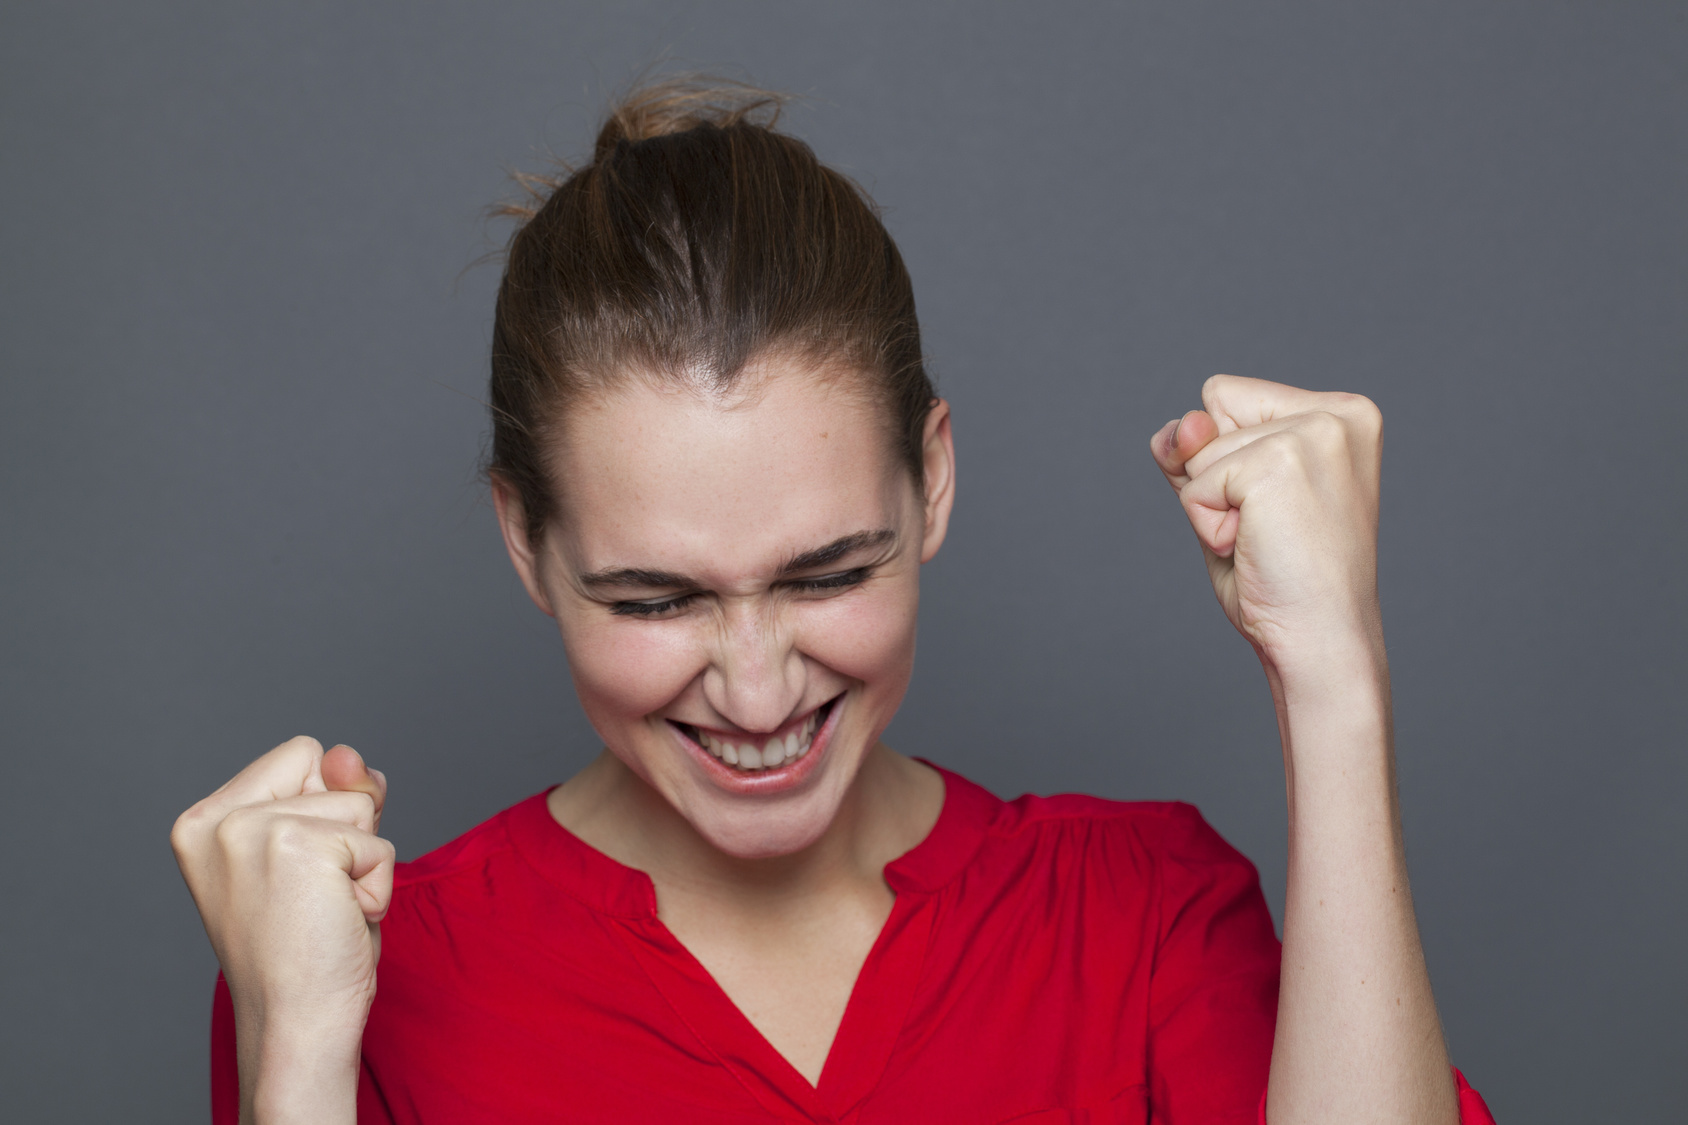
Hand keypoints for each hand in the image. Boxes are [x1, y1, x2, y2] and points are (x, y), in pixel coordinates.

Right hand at [171, 737, 392, 1121]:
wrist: (294, 1022)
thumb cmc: (305, 948)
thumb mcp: (318, 854)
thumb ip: (334, 792)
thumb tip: (348, 753)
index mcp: (203, 818)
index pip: (302, 755)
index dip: (324, 806)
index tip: (297, 872)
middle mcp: (215, 819)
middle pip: (331, 771)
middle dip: (346, 833)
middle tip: (311, 898)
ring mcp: (252, 830)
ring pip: (360, 806)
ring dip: (362, 864)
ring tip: (322, 912)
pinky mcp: (298, 847)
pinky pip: (379, 846)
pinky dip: (376, 888)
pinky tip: (337, 922)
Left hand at [1150, 375, 1383, 666]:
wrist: (1320, 641)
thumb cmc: (1284, 580)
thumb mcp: (1232, 499)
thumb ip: (1197, 450)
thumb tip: (1182, 427)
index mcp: (1341, 414)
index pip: (1225, 398)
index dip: (1222, 455)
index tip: (1275, 507)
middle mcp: (1336, 415)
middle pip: (1209, 417)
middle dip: (1217, 483)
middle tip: (1271, 532)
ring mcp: (1312, 434)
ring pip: (1198, 452)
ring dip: (1213, 509)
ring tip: (1268, 542)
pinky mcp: (1278, 463)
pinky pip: (1194, 486)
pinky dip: (1208, 526)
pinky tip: (1255, 548)